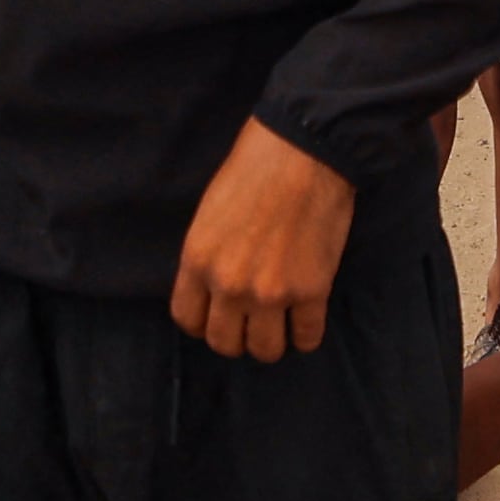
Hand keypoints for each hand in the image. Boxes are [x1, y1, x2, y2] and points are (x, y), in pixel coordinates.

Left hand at [168, 115, 355, 362]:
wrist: (305, 150)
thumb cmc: (255, 167)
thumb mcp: (210, 212)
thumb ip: (208, 256)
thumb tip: (213, 287)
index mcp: (198, 260)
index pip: (188, 320)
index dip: (204, 323)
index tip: (219, 316)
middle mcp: (229, 284)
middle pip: (225, 343)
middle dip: (238, 336)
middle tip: (251, 321)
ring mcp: (271, 292)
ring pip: (265, 350)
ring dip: (273, 341)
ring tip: (281, 323)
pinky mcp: (312, 291)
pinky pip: (307, 337)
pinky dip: (307, 334)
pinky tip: (307, 318)